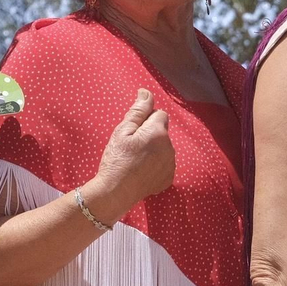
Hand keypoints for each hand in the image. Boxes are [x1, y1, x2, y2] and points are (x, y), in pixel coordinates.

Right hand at [82, 90, 173, 223]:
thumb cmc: (116, 160)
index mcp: (158, 132)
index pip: (159, 114)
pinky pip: (164, 163)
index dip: (145, 120)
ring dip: (154, 149)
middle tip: (131, 146)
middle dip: (150, 134)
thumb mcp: (122, 131)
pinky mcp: (169, 178)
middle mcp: (169, 147)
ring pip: (164, 147)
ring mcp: (170, 164)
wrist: (116, 192)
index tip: (133, 131)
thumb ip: (138, 111)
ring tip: (135, 160)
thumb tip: (146, 93)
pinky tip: (141, 170)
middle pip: (162, 131)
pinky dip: (155, 164)